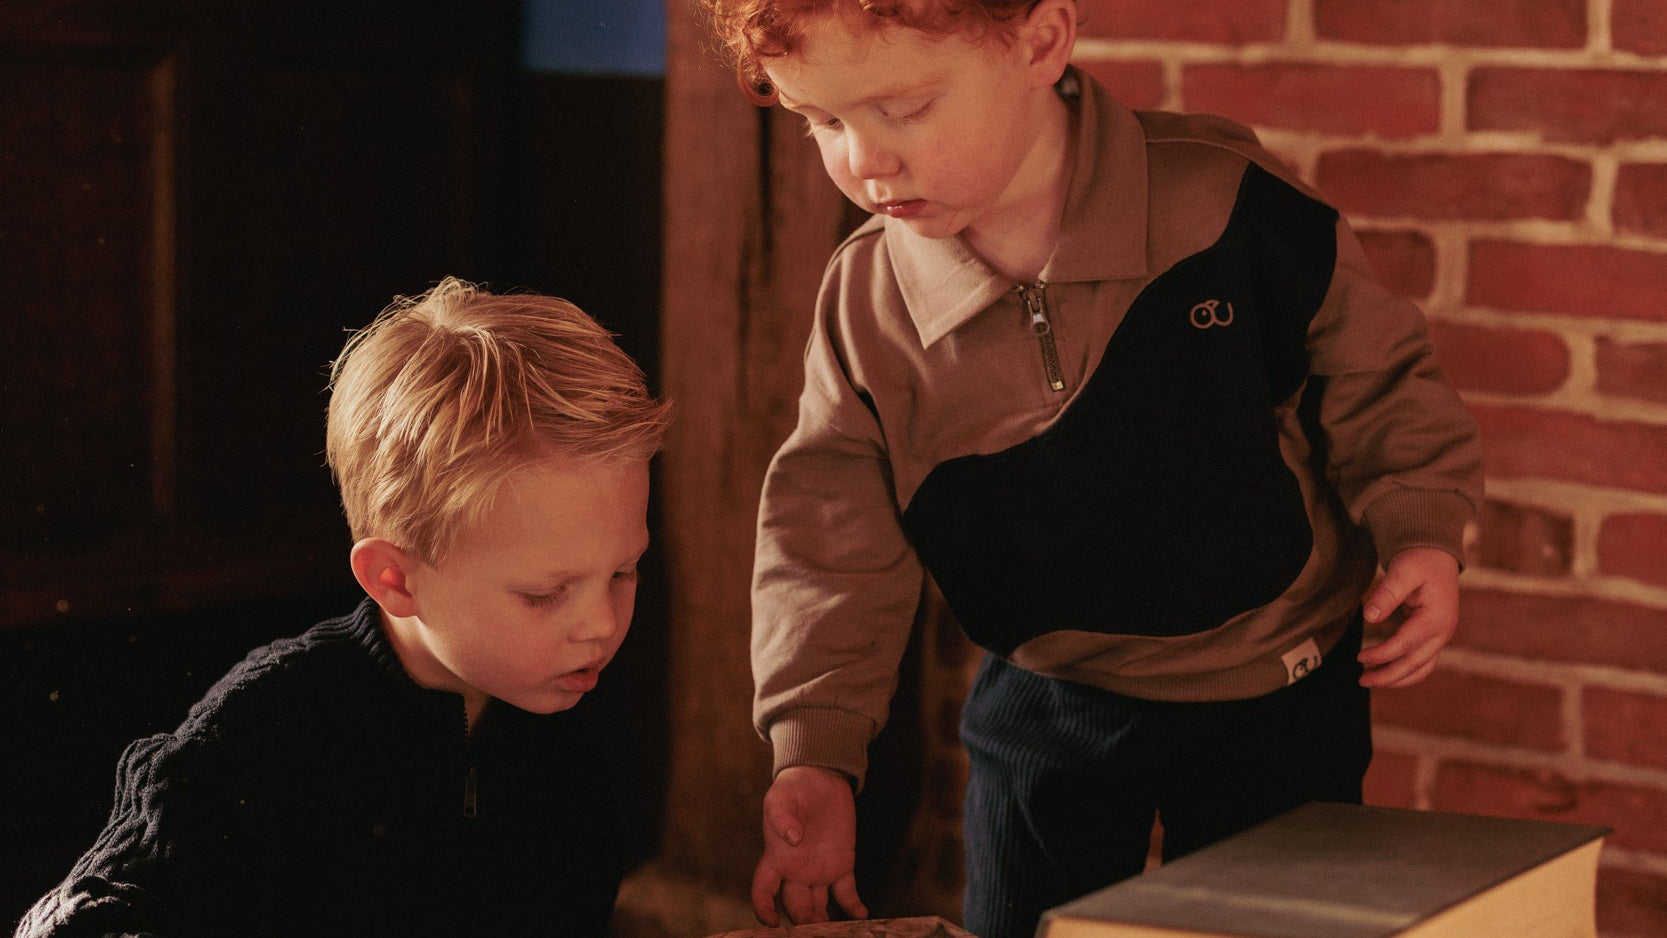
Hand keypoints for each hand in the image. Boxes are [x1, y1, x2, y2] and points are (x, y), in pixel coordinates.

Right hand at [750, 765, 867, 925]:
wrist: (820, 779)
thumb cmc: (792, 789)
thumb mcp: (780, 797)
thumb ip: (782, 817)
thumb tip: (793, 839)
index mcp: (776, 858)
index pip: (763, 890)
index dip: (763, 908)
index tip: (771, 922)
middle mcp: (796, 871)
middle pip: (795, 905)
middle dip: (802, 921)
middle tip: (813, 929)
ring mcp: (819, 870)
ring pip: (819, 906)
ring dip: (824, 920)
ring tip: (834, 930)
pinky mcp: (841, 863)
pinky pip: (846, 892)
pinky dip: (853, 906)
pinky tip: (860, 914)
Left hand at [1357, 546, 1460, 687]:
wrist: (1437, 556)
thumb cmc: (1420, 561)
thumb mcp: (1403, 571)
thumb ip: (1387, 594)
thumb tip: (1370, 617)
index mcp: (1436, 618)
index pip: (1405, 645)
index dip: (1382, 654)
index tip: (1360, 657)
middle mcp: (1443, 632)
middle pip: (1416, 665)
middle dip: (1388, 676)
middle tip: (1361, 681)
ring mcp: (1441, 636)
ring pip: (1421, 668)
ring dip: (1397, 678)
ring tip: (1370, 680)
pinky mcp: (1434, 636)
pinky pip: (1421, 661)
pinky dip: (1404, 670)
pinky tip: (1384, 670)